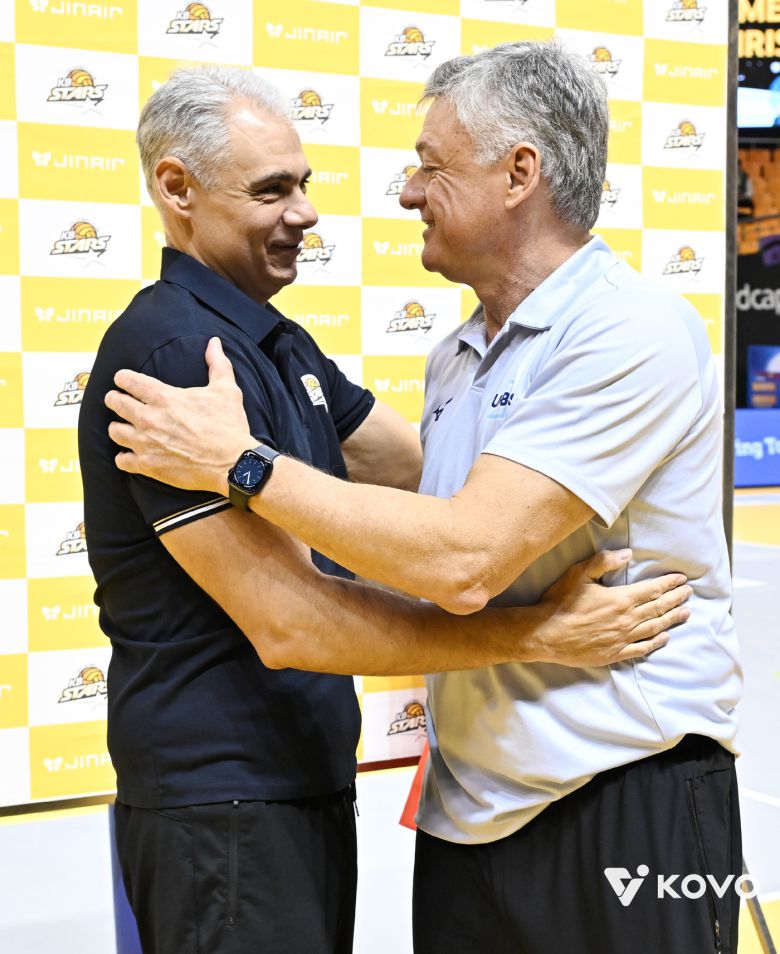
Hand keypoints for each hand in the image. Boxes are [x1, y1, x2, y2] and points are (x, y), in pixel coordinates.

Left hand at [105, 338, 254, 494]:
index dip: (123, 378)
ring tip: (123, 427)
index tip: (122, 379)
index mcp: (164, 397)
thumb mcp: (226, 390)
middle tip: (116, 399)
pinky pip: (122, 460)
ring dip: (118, 427)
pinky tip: (129, 454)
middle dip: (114, 399)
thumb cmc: (229, 426)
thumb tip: (214, 342)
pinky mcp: (148, 466)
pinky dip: (124, 457)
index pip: (130, 381)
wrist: (233, 463)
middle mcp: (149, 419)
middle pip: (116, 403)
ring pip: (115, 431)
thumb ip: (217, 363)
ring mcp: (146, 443)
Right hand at [531, 549, 690, 666]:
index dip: (668, 584)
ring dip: (671, 619)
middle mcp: (626, 620)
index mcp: (620, 599)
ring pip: (654, 627)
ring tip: (685, 613)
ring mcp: (622, 638)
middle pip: (657, 608)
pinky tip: (665, 638)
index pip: (651, 590)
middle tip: (688, 593)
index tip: (681, 579)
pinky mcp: (615, 653)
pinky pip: (642, 648)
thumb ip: (603, 562)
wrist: (545, 634)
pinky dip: (656, 642)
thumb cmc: (560, 602)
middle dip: (675, 599)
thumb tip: (628, 554)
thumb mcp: (578, 574)